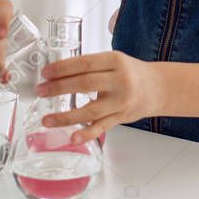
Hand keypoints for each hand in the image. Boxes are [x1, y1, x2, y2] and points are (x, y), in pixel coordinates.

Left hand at [35, 51, 161, 143]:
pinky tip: (72, 137)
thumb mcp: (115, 61)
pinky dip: (87, 133)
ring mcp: (122, 101)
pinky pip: (102, 127)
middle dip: (59, 88)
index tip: (45, 73)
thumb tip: (57, 74)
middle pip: (85, 84)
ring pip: (90, 110)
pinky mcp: (122, 117)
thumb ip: (91, 66)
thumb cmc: (131, 73)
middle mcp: (120, 80)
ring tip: (46, 119)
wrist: (158, 88)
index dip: (63, 68)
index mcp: (116, 61)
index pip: (85, 63)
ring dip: (65, 116)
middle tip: (40, 91)